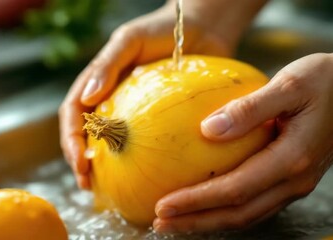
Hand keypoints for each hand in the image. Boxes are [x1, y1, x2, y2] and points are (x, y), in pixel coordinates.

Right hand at [58, 0, 260, 188]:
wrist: (199, 30)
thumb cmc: (162, 29)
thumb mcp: (129, 40)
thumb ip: (107, 65)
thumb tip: (87, 98)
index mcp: (97, 82)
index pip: (73, 113)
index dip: (71, 139)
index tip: (80, 162)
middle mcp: (109, 98)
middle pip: (84, 134)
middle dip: (79, 160)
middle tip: (87, 184)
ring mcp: (130, 110)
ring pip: (107, 143)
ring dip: (101, 167)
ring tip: (103, 189)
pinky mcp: (153, 118)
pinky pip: (140, 143)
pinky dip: (133, 161)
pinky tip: (139, 178)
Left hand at [154, 53, 332, 232]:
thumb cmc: (325, 81)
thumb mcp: (289, 84)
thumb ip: (249, 108)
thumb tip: (208, 129)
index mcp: (291, 159)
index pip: (233, 190)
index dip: (196, 201)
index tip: (164, 206)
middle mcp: (293, 180)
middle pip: (237, 213)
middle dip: (195, 221)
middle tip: (160, 223)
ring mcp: (294, 184)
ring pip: (246, 214)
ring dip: (208, 220)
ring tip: (176, 221)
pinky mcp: (290, 179)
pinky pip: (254, 203)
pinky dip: (226, 210)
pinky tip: (206, 205)